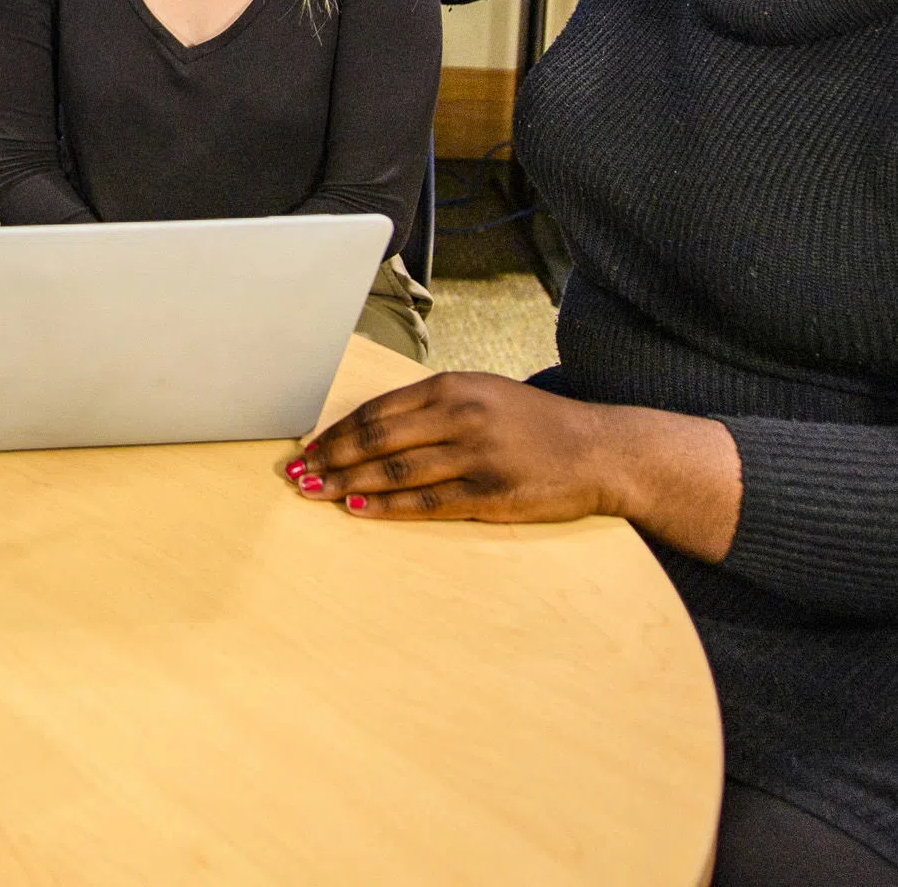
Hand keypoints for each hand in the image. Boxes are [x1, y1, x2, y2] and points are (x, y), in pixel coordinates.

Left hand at [280, 372, 741, 557]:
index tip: (307, 446)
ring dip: (349, 484)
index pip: (378, 410)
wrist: (601, 450)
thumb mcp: (485, 395)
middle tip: (296, 474)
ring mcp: (475, 455)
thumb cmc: (537, 424)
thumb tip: (373, 427)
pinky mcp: (490, 493)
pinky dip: (387, 507)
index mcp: (453, 386)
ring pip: (395, 471)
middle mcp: (460, 415)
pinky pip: (427, 503)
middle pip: (377, 439)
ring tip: (316, 494)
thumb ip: (434, 406)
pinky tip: (359, 510)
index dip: (336, 431)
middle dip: (330, 457)